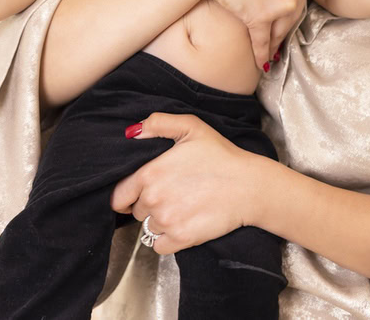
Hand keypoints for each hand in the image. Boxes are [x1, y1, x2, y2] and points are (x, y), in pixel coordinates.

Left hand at [110, 112, 265, 254]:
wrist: (249, 186)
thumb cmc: (221, 155)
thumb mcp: (191, 126)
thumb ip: (158, 123)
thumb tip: (132, 132)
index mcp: (149, 173)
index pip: (119, 195)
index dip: (127, 194)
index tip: (139, 193)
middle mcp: (153, 200)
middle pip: (136, 211)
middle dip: (149, 204)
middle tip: (172, 194)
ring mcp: (167, 221)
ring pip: (148, 228)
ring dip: (159, 221)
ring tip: (181, 207)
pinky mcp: (181, 239)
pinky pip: (159, 246)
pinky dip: (167, 239)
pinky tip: (182, 224)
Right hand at [191, 0, 312, 70]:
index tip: (283, 6)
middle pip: (294, 11)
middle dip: (284, 23)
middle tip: (277, 33)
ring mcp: (281, 4)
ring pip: (281, 28)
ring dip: (275, 41)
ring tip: (270, 50)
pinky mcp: (261, 19)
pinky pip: (264, 41)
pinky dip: (262, 53)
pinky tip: (261, 63)